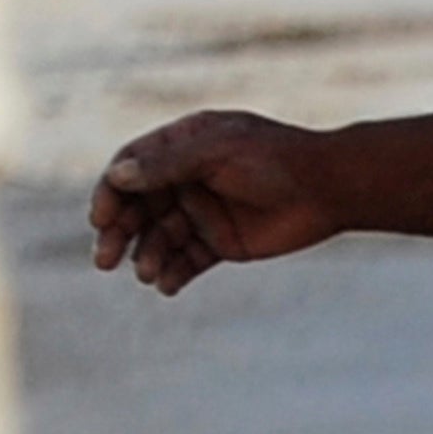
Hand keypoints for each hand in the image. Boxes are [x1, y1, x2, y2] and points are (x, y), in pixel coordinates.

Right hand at [92, 110, 345, 292]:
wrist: (331, 188)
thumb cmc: (274, 159)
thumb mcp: (217, 153)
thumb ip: (168, 164)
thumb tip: (117, 176)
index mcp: (179, 147)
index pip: (130, 170)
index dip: (111, 194)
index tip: (101, 218)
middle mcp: (185, 180)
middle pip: (138, 209)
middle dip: (119, 233)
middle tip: (105, 259)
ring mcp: (203, 212)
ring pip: (160, 238)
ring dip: (147, 256)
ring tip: (146, 274)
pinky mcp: (222, 243)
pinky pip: (189, 261)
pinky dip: (175, 274)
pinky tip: (166, 286)